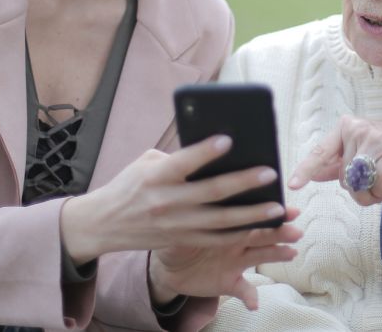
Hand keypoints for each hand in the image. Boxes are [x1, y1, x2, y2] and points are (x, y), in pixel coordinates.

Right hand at [61, 135, 292, 261]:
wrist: (104, 224)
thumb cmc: (129, 185)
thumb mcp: (146, 163)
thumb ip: (177, 158)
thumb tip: (213, 153)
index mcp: (156, 176)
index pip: (183, 162)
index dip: (205, 152)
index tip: (229, 140)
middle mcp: (166, 202)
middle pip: (211, 192)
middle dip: (243, 183)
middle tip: (270, 173)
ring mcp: (175, 225)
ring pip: (221, 221)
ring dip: (252, 215)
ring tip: (277, 207)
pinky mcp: (181, 240)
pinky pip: (216, 239)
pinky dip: (239, 233)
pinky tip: (260, 226)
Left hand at [149, 207, 302, 309]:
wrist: (168, 264)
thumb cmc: (176, 234)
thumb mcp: (179, 220)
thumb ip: (189, 211)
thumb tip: (191, 192)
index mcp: (228, 222)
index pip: (252, 213)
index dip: (270, 210)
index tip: (287, 207)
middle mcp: (238, 240)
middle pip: (263, 233)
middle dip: (281, 231)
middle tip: (296, 230)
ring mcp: (236, 261)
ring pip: (261, 256)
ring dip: (277, 255)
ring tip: (291, 253)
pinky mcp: (229, 282)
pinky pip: (244, 290)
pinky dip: (250, 297)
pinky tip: (254, 303)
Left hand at [289, 115, 381, 207]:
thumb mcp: (362, 155)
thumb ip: (337, 164)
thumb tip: (312, 173)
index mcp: (346, 127)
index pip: (321, 152)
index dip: (306, 169)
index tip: (292, 184)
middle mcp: (358, 128)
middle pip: (343, 176)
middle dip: (357, 189)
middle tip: (372, 184)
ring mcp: (376, 137)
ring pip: (358, 183)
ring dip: (370, 194)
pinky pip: (376, 185)